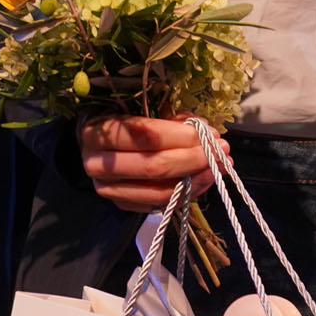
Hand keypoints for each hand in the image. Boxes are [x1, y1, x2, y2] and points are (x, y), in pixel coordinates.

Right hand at [78, 114, 212, 209]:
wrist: (93, 144)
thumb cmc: (122, 121)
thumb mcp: (142, 111)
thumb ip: (171, 121)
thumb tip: (206, 133)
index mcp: (101, 132)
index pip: (146, 134)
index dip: (182, 135)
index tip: (210, 133)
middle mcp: (98, 164)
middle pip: (153, 166)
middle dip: (193, 159)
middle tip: (221, 151)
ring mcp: (108, 189)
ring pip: (157, 191)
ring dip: (194, 181)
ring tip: (217, 169)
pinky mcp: (119, 204)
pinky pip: (157, 204)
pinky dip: (184, 194)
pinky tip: (201, 181)